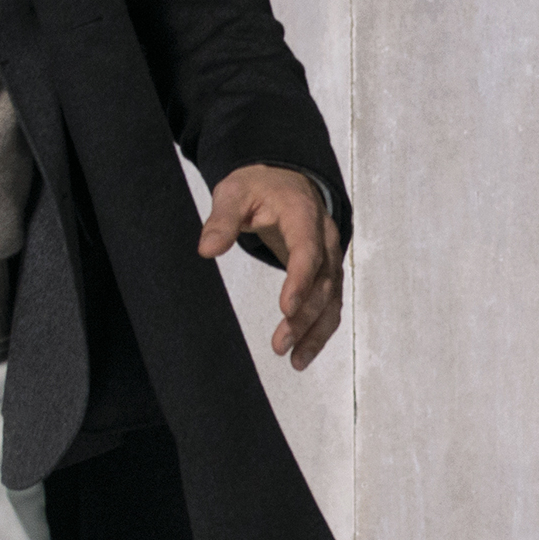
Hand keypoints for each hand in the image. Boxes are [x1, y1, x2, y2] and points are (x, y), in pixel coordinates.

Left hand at [199, 164, 343, 370]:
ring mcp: (330, 256)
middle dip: (304, 316)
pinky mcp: (327, 272)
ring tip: (295, 361)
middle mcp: (325, 237)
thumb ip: (222, 219)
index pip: (307, 250)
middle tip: (280, 344)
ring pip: (332, 298)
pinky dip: (320, 331)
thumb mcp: (233, 192)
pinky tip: (302, 355)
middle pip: (323, 281)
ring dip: (315, 331)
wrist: (286, 178)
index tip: (286, 309)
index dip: (299, 280)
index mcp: (303, 214)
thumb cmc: (258, 186)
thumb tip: (206, 249)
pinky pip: (331, 304)